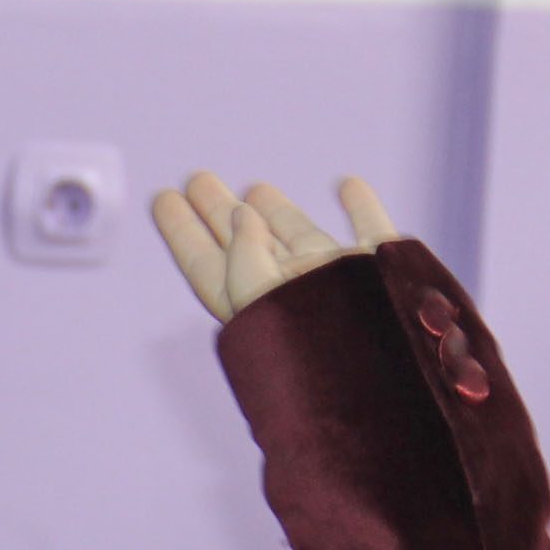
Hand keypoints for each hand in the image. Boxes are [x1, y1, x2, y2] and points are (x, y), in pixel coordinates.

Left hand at [150, 173, 399, 324]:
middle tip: (198, 178)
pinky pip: (370, 229)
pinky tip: (348, 184)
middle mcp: (290, 293)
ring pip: (297, 237)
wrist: (387, 371)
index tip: (163, 196)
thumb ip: (243, 255)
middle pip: (244, 245)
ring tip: (254, 187)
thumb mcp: (258, 294)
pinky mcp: (382, 268)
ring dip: (275, 211)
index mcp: (252, 305)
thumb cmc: (312, 341)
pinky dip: (360, 205)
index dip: (182, 231)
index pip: (205, 263)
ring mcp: (337, 281)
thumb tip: (241, 214)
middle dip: (219, 213)